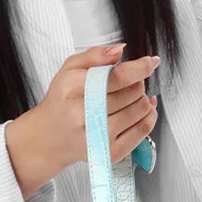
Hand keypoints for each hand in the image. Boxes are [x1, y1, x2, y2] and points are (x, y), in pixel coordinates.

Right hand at [5, 44, 158, 197]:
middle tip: (127, 84)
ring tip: (129, 98)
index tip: (150, 62)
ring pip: (141, 109)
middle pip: (133, 92)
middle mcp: (85, 114)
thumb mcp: (69, 69)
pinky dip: (148, 116)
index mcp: (73, 89)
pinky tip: (140, 110)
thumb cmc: (62, 101)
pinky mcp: (111, 151)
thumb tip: (120, 50)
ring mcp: (99, 136)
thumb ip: (95, 56)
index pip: (117, 77)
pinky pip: (143, 130)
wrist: (51, 137)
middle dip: (136, 83)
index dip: (140, 68)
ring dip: (142, 99)